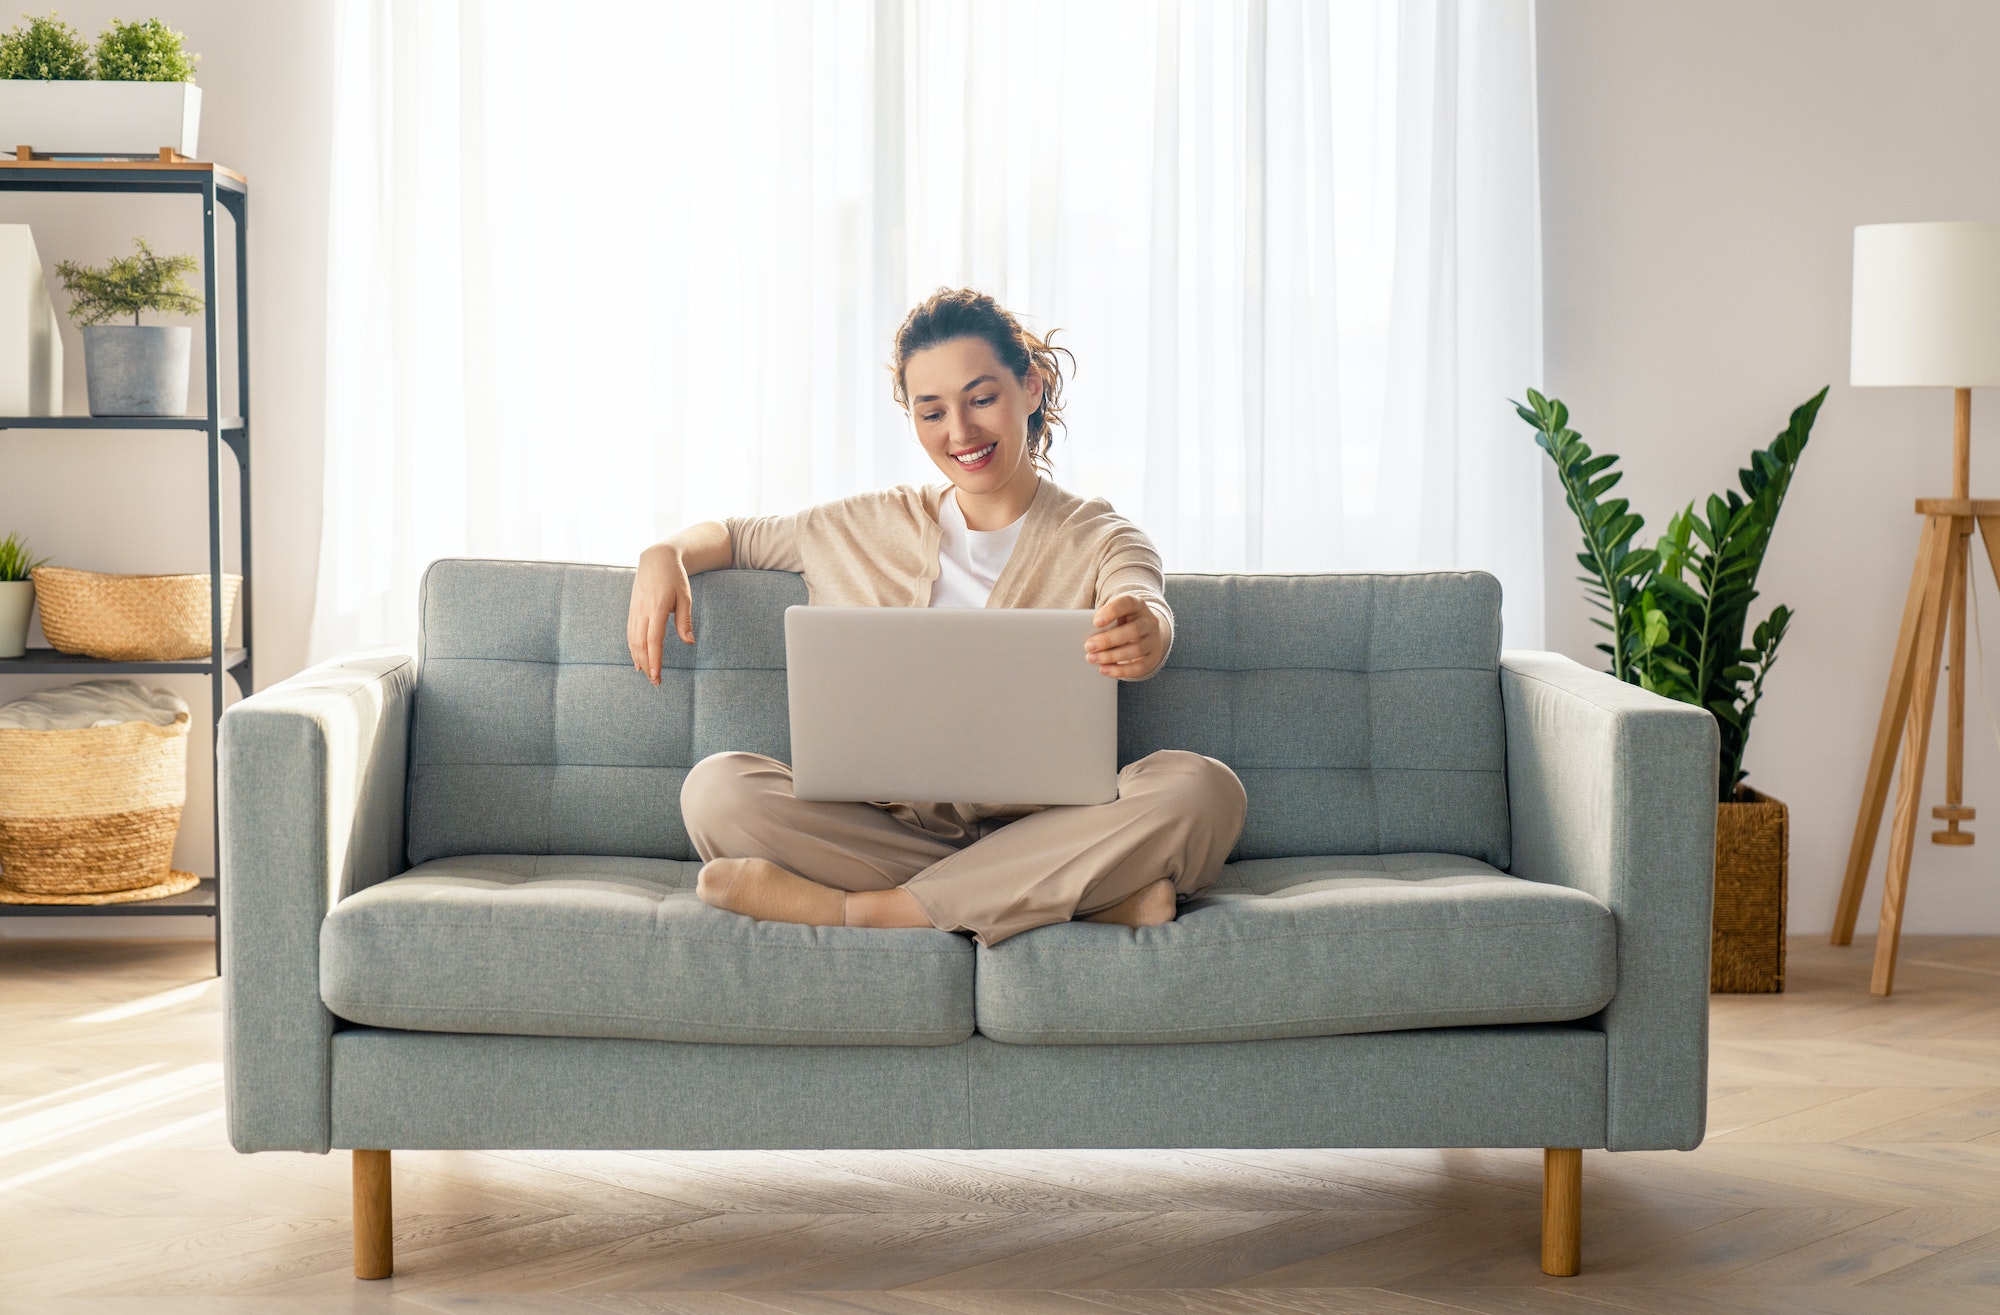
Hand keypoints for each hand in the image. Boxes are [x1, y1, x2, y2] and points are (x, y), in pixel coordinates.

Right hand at [627, 543, 693, 684]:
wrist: (656, 559)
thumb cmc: (675, 578)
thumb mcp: (685, 597)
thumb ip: (684, 620)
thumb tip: (689, 642)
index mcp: (657, 608)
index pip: (654, 640)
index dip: (654, 660)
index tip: (656, 676)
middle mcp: (642, 611)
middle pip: (641, 644)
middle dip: (647, 665)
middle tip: (655, 682)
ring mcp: (635, 610)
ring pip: (633, 640)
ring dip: (638, 659)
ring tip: (646, 674)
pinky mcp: (632, 610)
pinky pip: (630, 633)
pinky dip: (632, 648)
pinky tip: (637, 659)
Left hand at [1085, 593, 1164, 679]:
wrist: (1145, 634)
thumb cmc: (1122, 623)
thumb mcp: (1116, 616)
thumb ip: (1104, 621)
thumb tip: (1088, 636)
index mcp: (1137, 605)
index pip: (1127, 603)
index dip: (1112, 612)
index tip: (1095, 622)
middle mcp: (1149, 621)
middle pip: (1133, 630)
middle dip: (1108, 640)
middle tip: (1088, 646)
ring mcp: (1153, 640)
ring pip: (1136, 649)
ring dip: (1111, 656)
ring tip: (1092, 658)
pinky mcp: (1153, 657)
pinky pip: (1139, 667)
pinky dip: (1119, 670)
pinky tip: (1104, 669)